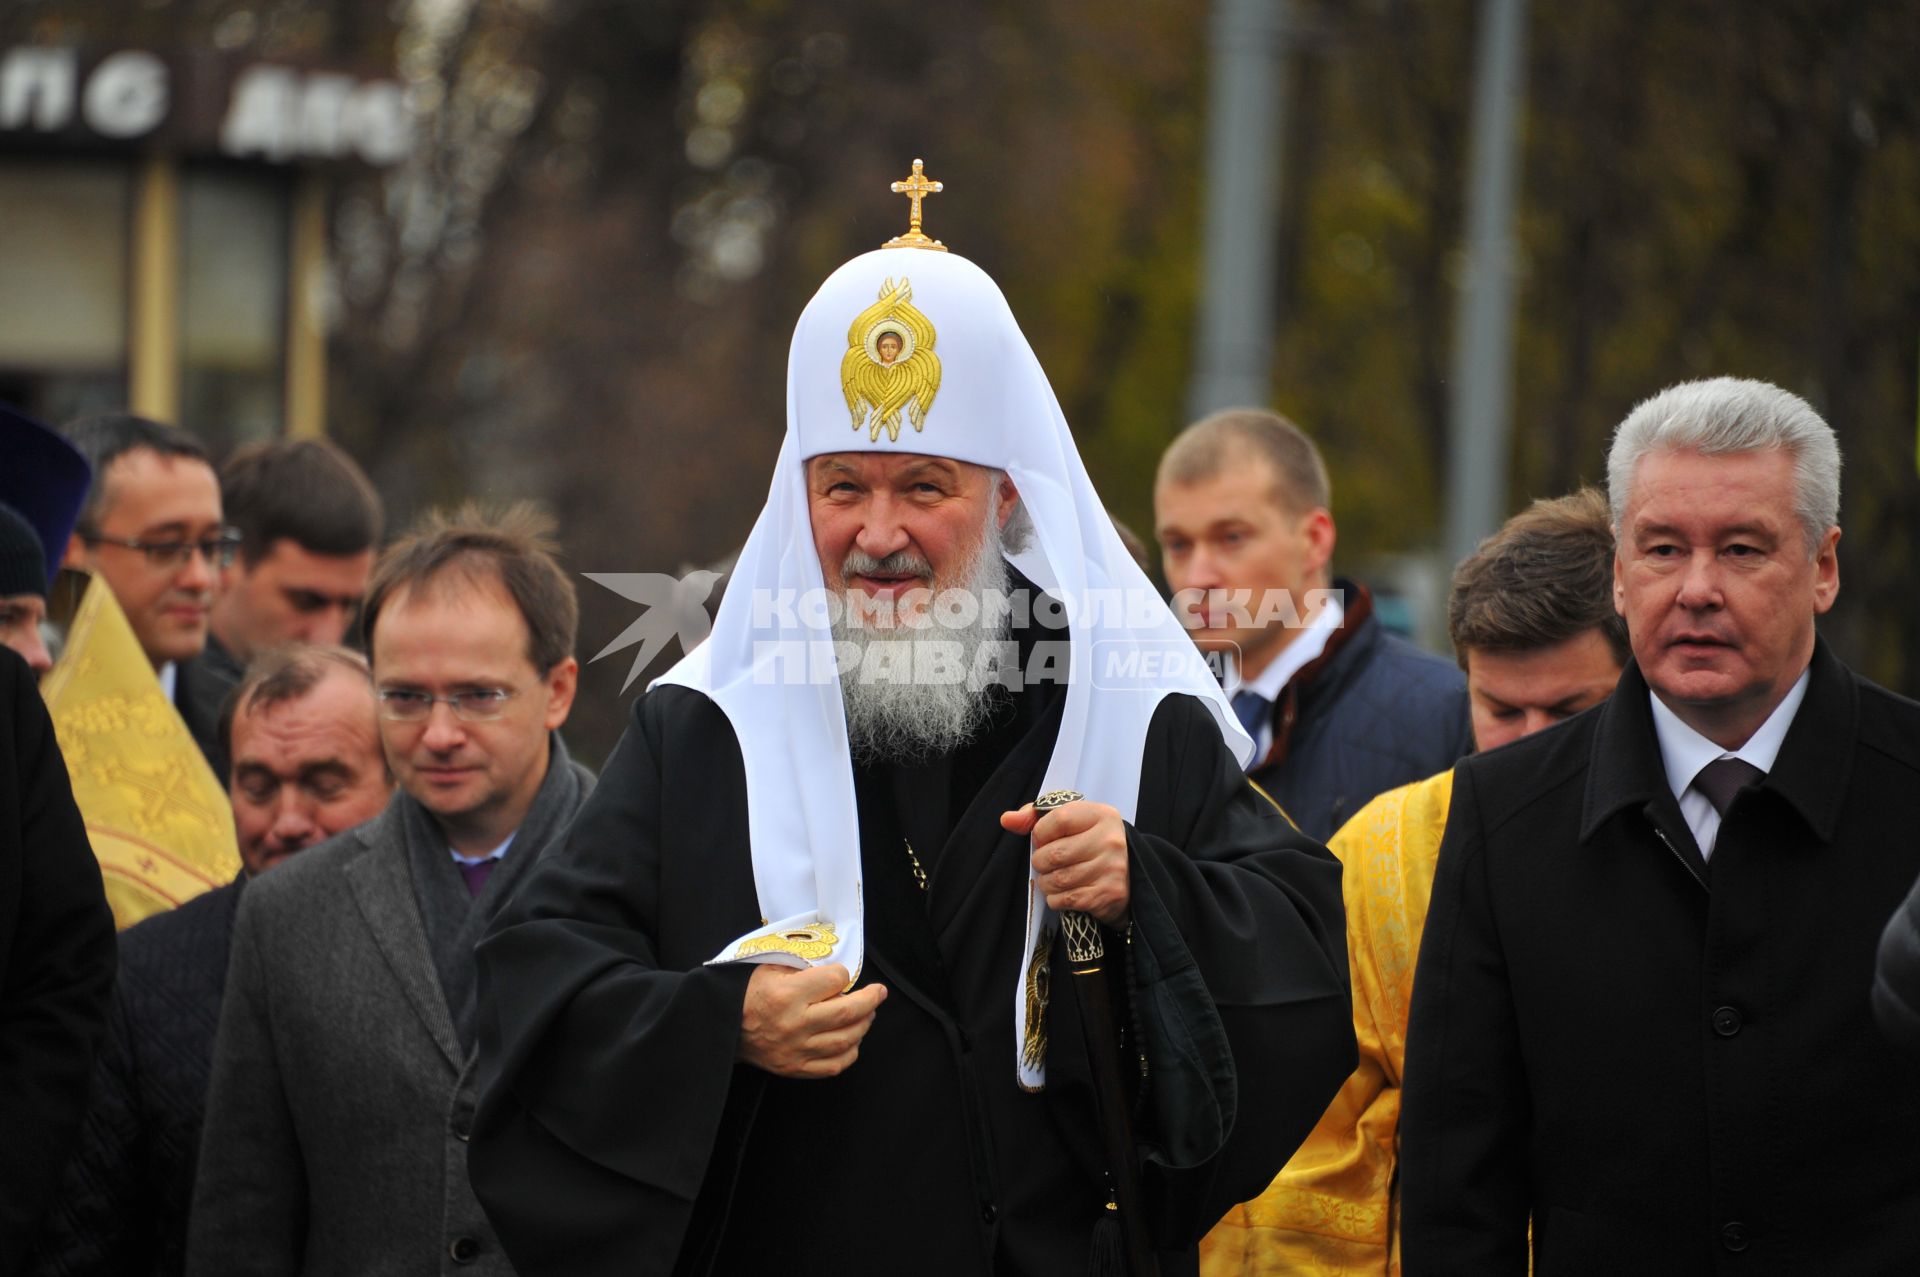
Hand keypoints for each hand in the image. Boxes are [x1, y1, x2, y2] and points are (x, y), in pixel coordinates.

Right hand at [737, 963, 886, 1078]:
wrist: (723, 1027)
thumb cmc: (749, 993)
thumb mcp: (771, 967)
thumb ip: (804, 967)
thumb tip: (837, 972)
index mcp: (788, 995)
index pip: (834, 980)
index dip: (842, 975)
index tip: (840, 975)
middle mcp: (795, 1024)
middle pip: (847, 1012)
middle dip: (870, 1000)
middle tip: (879, 993)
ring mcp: (797, 1050)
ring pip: (846, 1040)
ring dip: (864, 1025)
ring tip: (867, 1014)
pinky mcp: (796, 1068)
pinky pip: (834, 1065)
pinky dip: (850, 1052)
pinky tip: (852, 1040)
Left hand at [1001, 800, 1129, 925]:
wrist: (1128, 876)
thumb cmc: (1091, 844)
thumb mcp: (1071, 822)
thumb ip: (1036, 817)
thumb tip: (1006, 820)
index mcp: (1102, 815)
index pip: (1059, 819)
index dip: (1041, 833)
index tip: (1043, 840)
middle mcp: (1111, 840)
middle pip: (1054, 854)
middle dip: (1040, 862)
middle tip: (1046, 864)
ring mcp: (1112, 869)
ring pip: (1057, 880)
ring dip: (1046, 883)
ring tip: (1053, 878)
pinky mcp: (1108, 895)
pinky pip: (1065, 899)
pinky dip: (1056, 899)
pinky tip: (1063, 893)